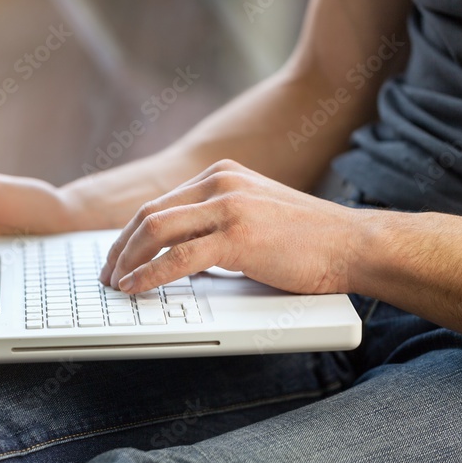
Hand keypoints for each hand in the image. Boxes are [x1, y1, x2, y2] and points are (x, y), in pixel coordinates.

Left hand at [99, 160, 363, 294]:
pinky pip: (178, 257)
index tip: (118, 257)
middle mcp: (221, 182)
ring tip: (115, 285)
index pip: (160, 203)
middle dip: (120, 248)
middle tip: (107, 275)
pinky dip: (149, 275)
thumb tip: (179, 250)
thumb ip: (219, 221)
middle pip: (149, 214)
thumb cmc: (310, 240)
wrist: (354, 244)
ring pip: (155, 231)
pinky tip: (135, 288)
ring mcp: (229, 205)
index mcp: (222, 174)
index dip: (131, 234)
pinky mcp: (237, 235)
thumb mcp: (255, 216)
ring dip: (127, 261)